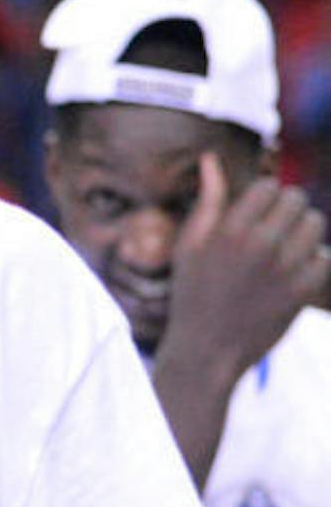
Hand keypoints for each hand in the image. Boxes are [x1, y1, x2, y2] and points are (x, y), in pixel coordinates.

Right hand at [164, 153, 327, 380]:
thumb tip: (211, 158)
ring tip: (284, 248)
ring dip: (303, 231)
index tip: (256, 213)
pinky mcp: (304, 290)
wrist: (207, 348)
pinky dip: (313, 261)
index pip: (269, 186)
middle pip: (296, 200)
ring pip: (315, 225)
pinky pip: (324, 257)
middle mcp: (260, 243)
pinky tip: (292, 273)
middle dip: (286, 209)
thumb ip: (208, 200)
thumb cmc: (193, 292)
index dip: (264, 197)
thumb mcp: (190, 244)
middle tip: (272, 229)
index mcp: (230, 229)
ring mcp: (285, 267)